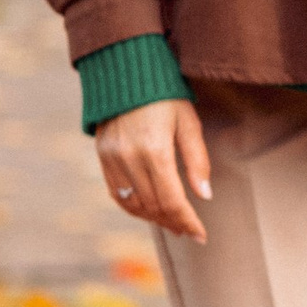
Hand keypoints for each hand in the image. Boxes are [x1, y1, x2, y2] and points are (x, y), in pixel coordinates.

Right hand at [95, 97, 211, 243]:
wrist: (126, 70)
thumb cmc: (165, 95)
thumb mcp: (188, 122)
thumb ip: (197, 160)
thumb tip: (204, 196)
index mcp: (155, 149)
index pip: (172, 200)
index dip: (187, 222)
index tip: (200, 235)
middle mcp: (130, 157)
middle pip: (153, 206)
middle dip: (173, 222)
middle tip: (189, 230)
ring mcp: (112, 158)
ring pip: (133, 204)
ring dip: (153, 218)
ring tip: (172, 224)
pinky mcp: (102, 156)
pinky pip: (116, 193)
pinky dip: (132, 207)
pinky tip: (148, 211)